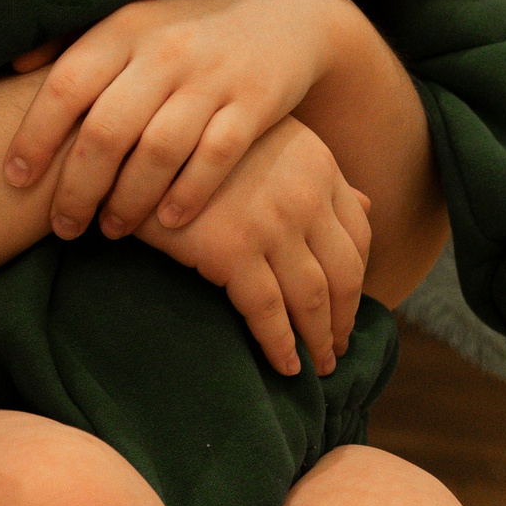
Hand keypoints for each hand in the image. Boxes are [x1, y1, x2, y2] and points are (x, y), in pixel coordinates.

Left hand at [4, 0, 360, 241]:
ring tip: (112, 229)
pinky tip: (169, 223)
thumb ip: (77, 42)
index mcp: (125, 27)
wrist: (285, 10)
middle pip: (107, 131)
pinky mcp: (256, 100)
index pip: (66, 85)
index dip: (35, 135)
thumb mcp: (133, 18)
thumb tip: (14, 65)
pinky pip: (216, 157)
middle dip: (78, 188)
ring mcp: (213, 76)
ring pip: (158, 151)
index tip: (16, 177)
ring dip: (129, 200)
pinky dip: (189, 195)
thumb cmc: (189, 26)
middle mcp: (165, 50)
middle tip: (64, 226)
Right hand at [135, 116, 370, 380]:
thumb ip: (318, 173)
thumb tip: (368, 204)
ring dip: (319, 339)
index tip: (350, 303)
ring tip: (317, 365)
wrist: (138, 138)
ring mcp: (271, 224)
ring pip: (312, 298)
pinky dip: (280, 345)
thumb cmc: (201, 140)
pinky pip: (267, 312)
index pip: (360, 232)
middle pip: (345, 272)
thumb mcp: (272, 139)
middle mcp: (305, 195)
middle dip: (344, 318)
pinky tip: (285, 366)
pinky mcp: (231, 251)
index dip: (360, 275)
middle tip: (337, 347)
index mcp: (318, 165)